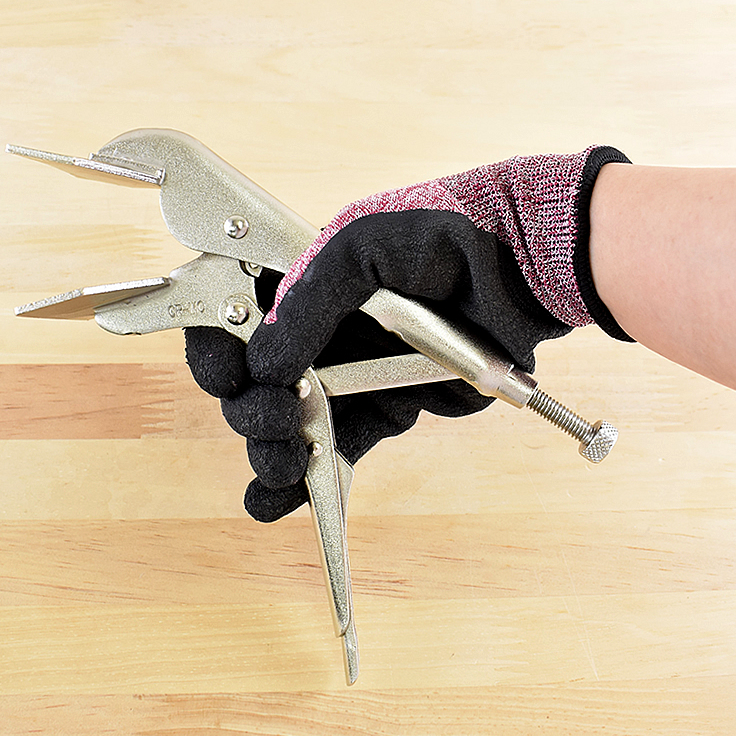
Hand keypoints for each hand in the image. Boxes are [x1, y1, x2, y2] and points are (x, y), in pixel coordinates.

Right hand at [186, 146, 630, 521]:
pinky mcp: (383, 409)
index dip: (214, 350)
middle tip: (276, 417)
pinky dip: (305, 484)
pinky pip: (335, 451)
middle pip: (249, 382)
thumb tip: (263, 365)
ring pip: (285, 426)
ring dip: (269, 452)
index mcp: (295, 281)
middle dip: (248, 409)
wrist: (521, 267)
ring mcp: (346, 373)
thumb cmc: (441, 233)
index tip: (224, 374)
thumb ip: (306, 302)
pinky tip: (276, 502)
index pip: (228, 317)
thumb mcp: (360, 248)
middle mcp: (314, 331)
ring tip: (284, 463)